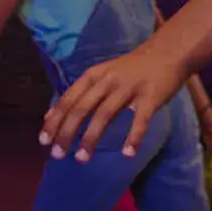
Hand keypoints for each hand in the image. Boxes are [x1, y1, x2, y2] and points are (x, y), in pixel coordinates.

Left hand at [40, 46, 188, 161]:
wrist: (167, 52)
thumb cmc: (131, 68)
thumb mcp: (100, 75)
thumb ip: (79, 93)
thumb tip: (50, 115)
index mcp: (93, 76)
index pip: (68, 100)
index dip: (54, 120)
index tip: (44, 141)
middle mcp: (107, 81)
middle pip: (81, 108)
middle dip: (66, 133)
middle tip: (57, 154)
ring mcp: (129, 88)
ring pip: (104, 114)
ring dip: (90, 138)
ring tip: (82, 158)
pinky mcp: (150, 96)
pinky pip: (140, 119)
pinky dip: (133, 137)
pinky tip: (127, 153)